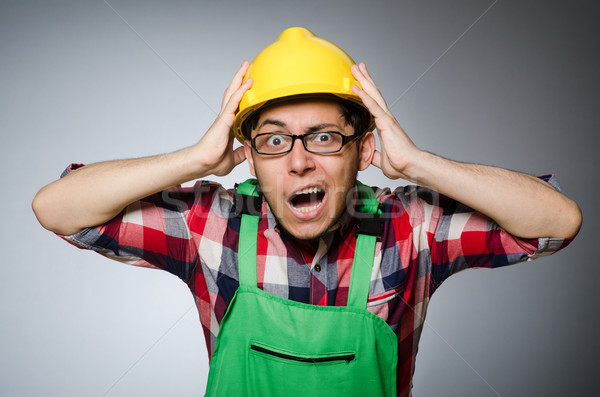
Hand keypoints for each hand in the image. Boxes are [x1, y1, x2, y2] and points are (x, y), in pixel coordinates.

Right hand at [194, 61, 252, 176]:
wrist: (204, 163)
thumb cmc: (213, 160)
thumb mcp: (233, 157)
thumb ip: (241, 152)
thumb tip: (248, 150)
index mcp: (228, 125)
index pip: (237, 105)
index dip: (242, 94)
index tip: (249, 84)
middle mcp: (225, 117)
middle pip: (234, 93)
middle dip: (240, 78)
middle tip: (247, 66)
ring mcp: (224, 117)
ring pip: (233, 92)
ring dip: (240, 78)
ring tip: (246, 66)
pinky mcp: (224, 119)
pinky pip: (234, 102)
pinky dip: (241, 91)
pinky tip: (247, 82)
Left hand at [351, 63, 420, 180]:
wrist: (410, 166)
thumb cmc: (401, 164)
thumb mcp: (381, 159)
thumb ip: (373, 155)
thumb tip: (367, 156)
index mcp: (385, 125)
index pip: (373, 104)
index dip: (366, 93)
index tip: (359, 83)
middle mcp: (386, 118)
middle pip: (374, 94)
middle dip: (365, 79)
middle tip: (357, 67)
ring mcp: (387, 118)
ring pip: (373, 95)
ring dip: (364, 81)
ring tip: (356, 68)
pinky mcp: (386, 122)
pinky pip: (373, 106)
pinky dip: (364, 96)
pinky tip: (356, 87)